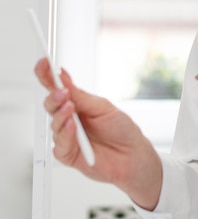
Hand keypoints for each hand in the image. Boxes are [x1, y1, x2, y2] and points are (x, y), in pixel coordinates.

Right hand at [34, 58, 162, 209]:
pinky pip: (59, 144)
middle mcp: (69, 119)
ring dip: (61, 116)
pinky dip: (65, 134)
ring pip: (53, 124)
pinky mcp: (68, 154)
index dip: (47, 76)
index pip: (57, 88)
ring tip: (70, 109)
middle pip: (51, 105)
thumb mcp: (103, 107)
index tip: (43, 63)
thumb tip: (63, 78)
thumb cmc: (122, 130)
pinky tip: (73, 127)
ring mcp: (68, 136)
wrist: (133, 155)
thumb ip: (80, 96)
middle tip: (61, 93)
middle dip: (53, 97)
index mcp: (77, 104)